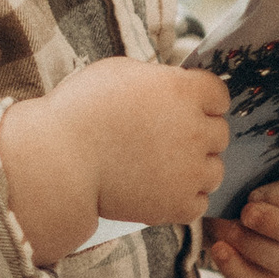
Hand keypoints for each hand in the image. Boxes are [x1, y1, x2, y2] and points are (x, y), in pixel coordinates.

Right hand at [0, 61, 229, 259]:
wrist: (58, 160)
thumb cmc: (80, 110)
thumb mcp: (122, 72)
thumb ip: (158, 80)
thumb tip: (172, 88)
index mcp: (184, 91)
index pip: (219, 95)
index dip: (202, 102)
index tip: (184, 108)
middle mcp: (196, 129)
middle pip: (219, 134)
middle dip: (197, 135)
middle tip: (165, 140)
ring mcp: (190, 170)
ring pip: (214, 170)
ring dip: (195, 168)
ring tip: (162, 168)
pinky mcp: (178, 204)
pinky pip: (199, 202)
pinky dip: (183, 199)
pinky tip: (160, 189)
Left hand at [207, 148, 278, 277]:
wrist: (242, 185)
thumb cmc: (257, 161)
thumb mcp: (263, 149)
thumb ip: (262, 148)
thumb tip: (246, 152)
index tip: (254, 193)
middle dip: (277, 225)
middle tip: (244, 213)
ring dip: (257, 248)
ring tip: (226, 229)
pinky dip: (240, 271)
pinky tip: (219, 251)